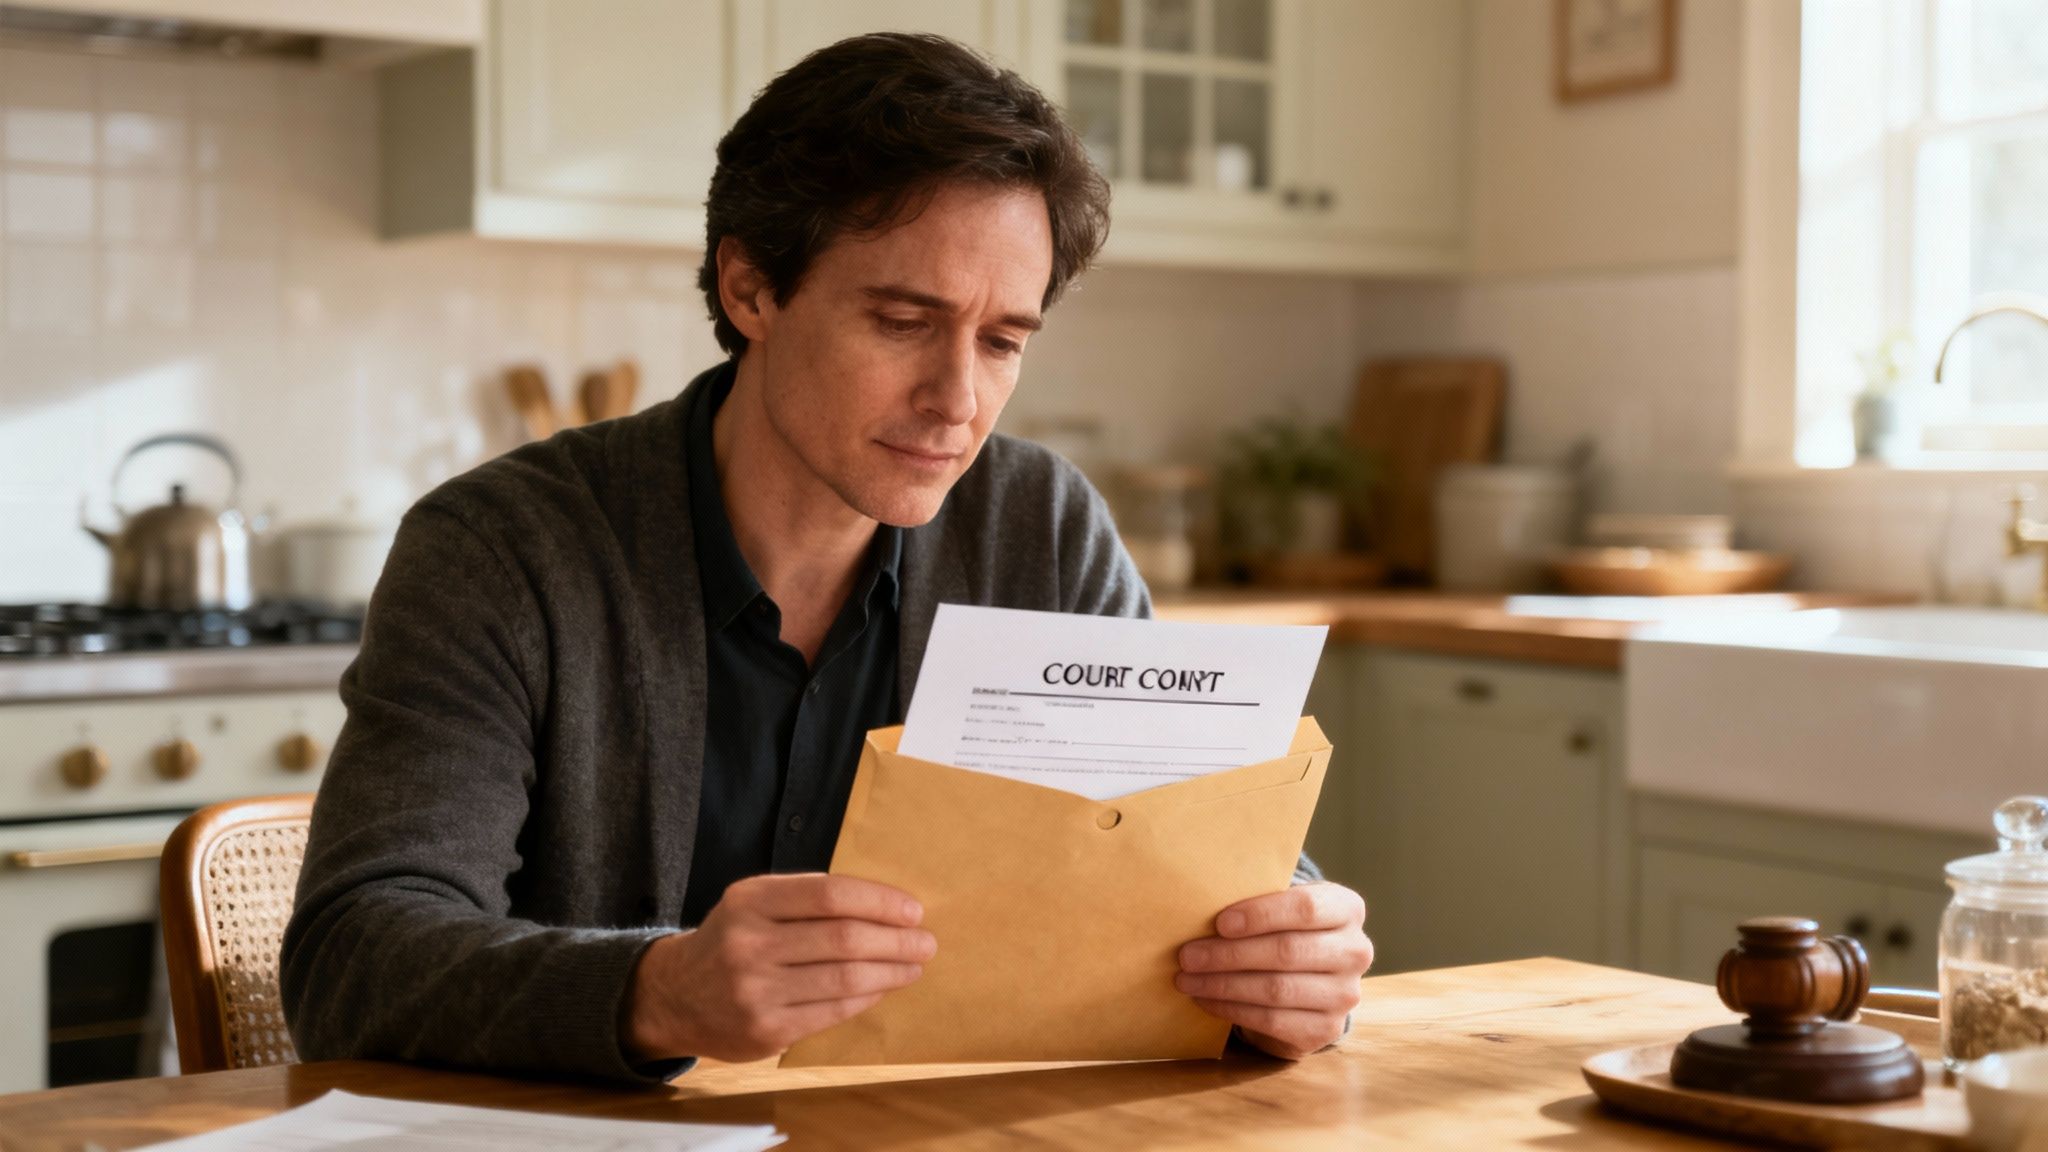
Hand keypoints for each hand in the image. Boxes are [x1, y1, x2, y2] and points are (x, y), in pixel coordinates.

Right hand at [621, 873, 935, 1062]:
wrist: (676, 996)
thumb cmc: (734, 940)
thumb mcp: (755, 903)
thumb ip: (808, 899)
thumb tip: (887, 907)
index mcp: (750, 901)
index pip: (830, 894)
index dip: (880, 901)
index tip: (913, 910)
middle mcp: (748, 944)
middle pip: (843, 938)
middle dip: (896, 940)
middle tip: (926, 942)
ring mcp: (755, 991)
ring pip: (844, 978)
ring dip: (891, 972)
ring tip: (914, 966)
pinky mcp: (766, 1030)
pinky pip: (833, 1011)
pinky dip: (867, 997)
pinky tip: (883, 987)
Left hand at [1174, 881, 1372, 1059]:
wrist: (1311, 977)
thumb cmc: (1284, 929)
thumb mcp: (1282, 906)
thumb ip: (1257, 899)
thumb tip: (1200, 902)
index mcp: (1347, 908)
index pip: (1305, 907)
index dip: (1260, 915)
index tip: (1219, 923)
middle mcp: (1355, 951)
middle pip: (1287, 951)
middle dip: (1229, 954)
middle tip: (1187, 955)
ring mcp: (1344, 994)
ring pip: (1277, 990)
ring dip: (1223, 985)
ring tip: (1187, 979)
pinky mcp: (1326, 1029)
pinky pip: (1272, 1021)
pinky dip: (1232, 1010)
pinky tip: (1205, 1000)